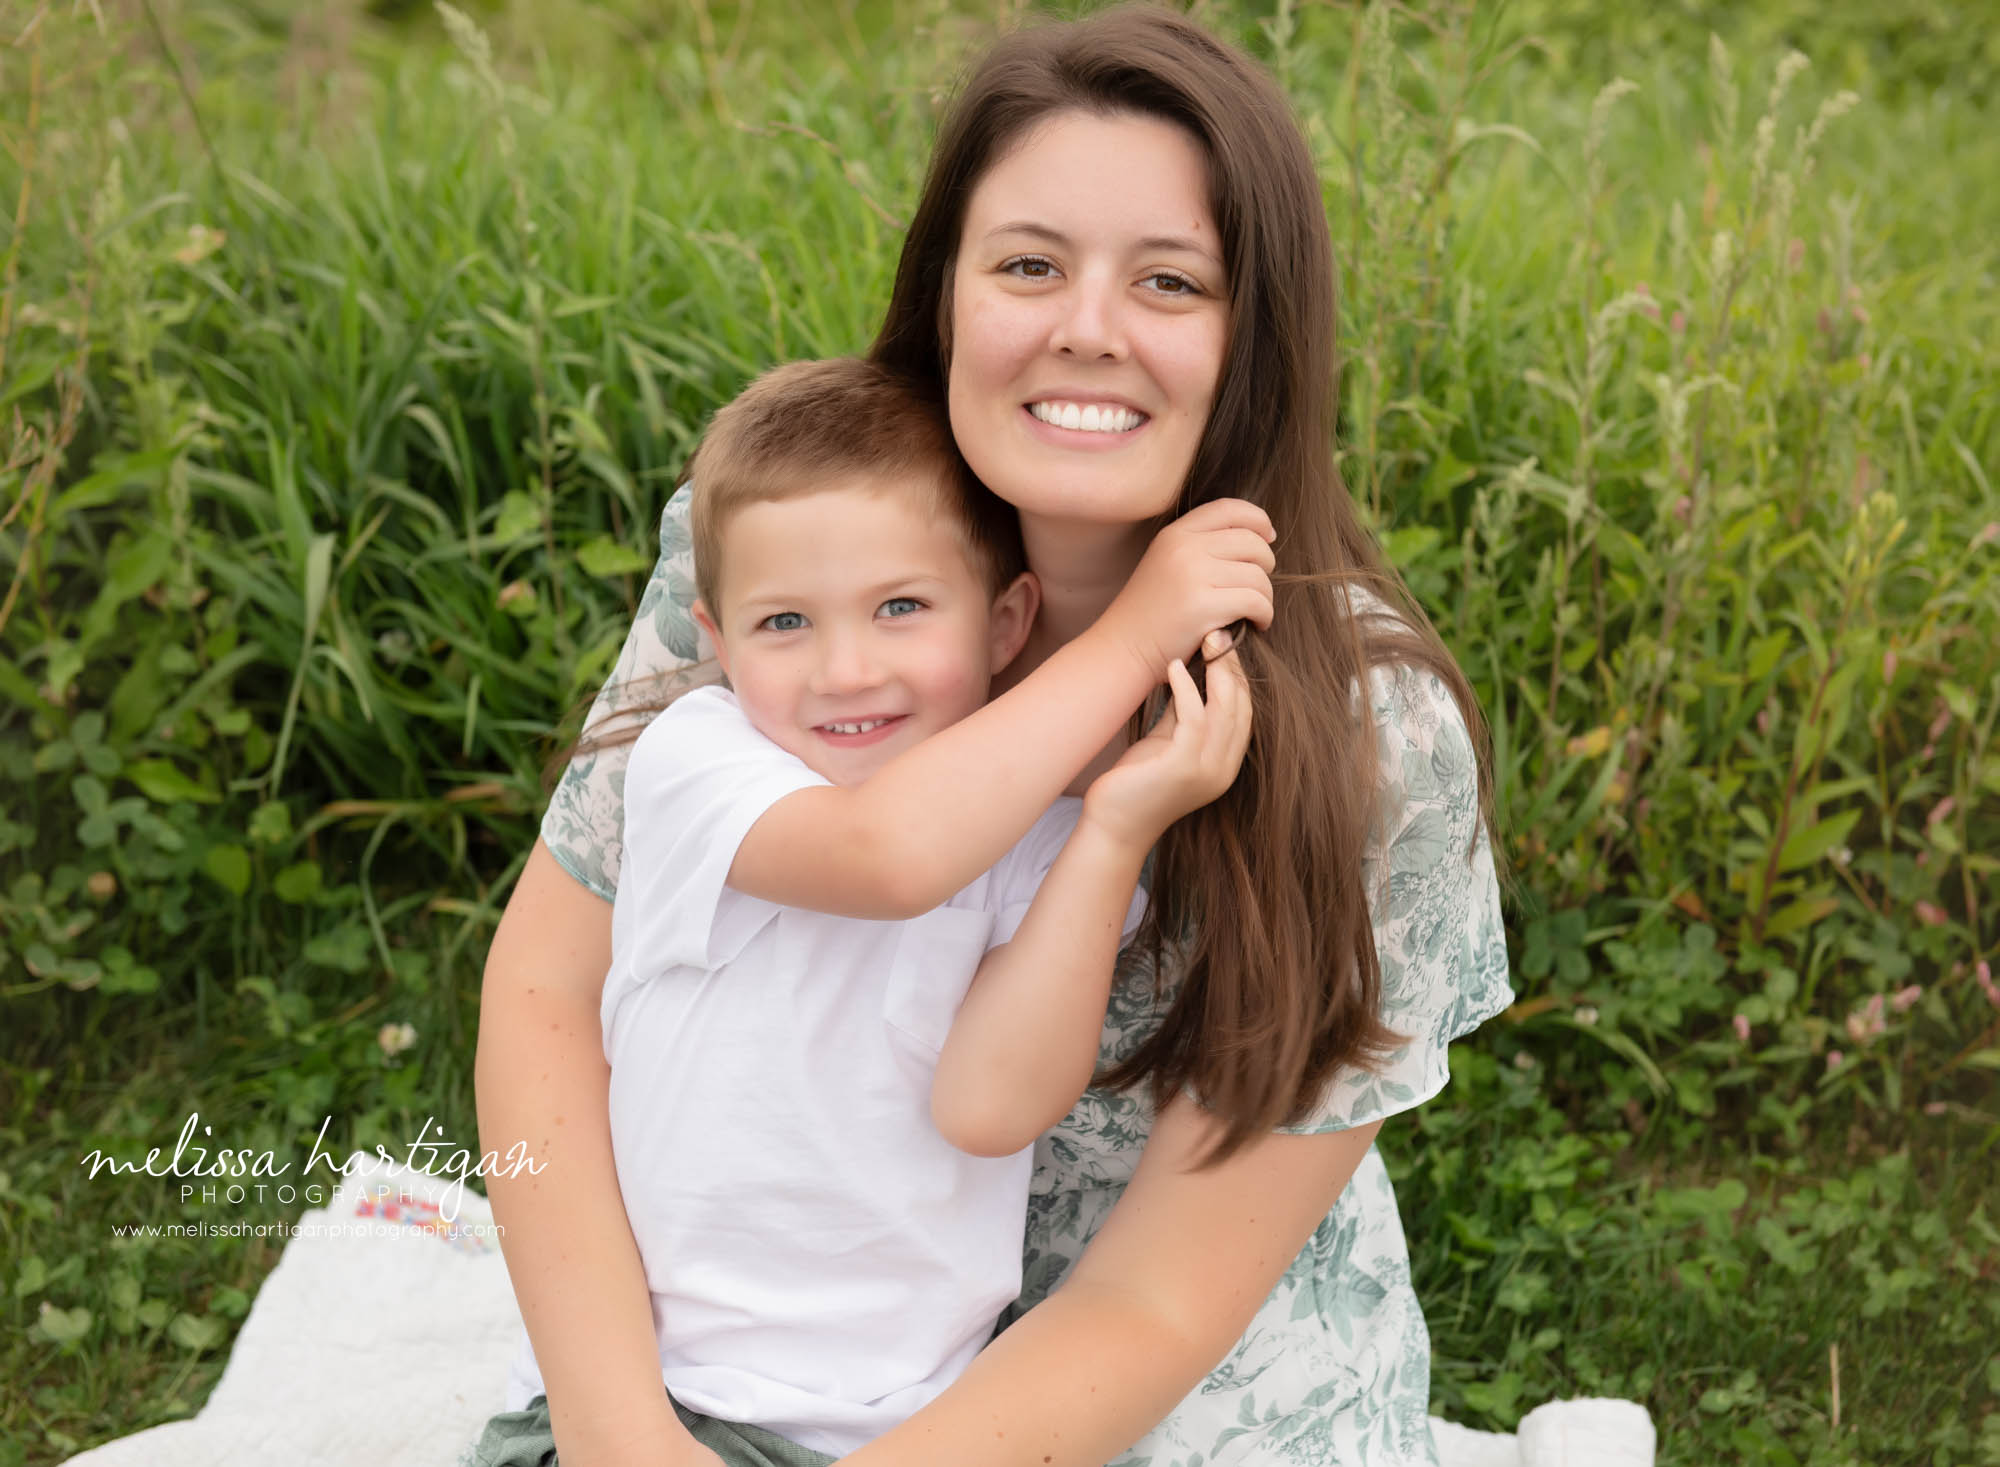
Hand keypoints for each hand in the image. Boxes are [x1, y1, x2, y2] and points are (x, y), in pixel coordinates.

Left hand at [1083, 630, 1252, 849]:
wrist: (1113, 825)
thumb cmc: (1137, 783)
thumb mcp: (1168, 742)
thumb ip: (1185, 715)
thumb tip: (1191, 673)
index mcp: (1225, 764)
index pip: (1244, 712)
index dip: (1238, 676)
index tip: (1226, 644)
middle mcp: (1224, 769)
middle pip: (1241, 706)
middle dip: (1232, 666)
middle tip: (1220, 633)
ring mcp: (1207, 771)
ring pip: (1225, 710)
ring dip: (1216, 671)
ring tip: (1204, 641)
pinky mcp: (1183, 768)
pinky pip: (1194, 719)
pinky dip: (1187, 689)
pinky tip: (1174, 667)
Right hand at [1093, 498, 1274, 678]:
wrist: (1123, 649)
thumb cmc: (1151, 613)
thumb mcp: (1167, 564)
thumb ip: (1201, 546)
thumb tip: (1259, 538)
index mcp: (1176, 534)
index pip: (1230, 509)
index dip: (1258, 520)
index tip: (1268, 537)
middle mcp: (1184, 548)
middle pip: (1252, 543)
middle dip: (1266, 565)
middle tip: (1258, 588)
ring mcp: (1193, 575)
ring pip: (1258, 576)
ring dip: (1265, 596)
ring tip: (1254, 611)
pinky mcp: (1203, 606)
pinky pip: (1256, 602)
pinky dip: (1264, 615)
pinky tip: (1255, 624)